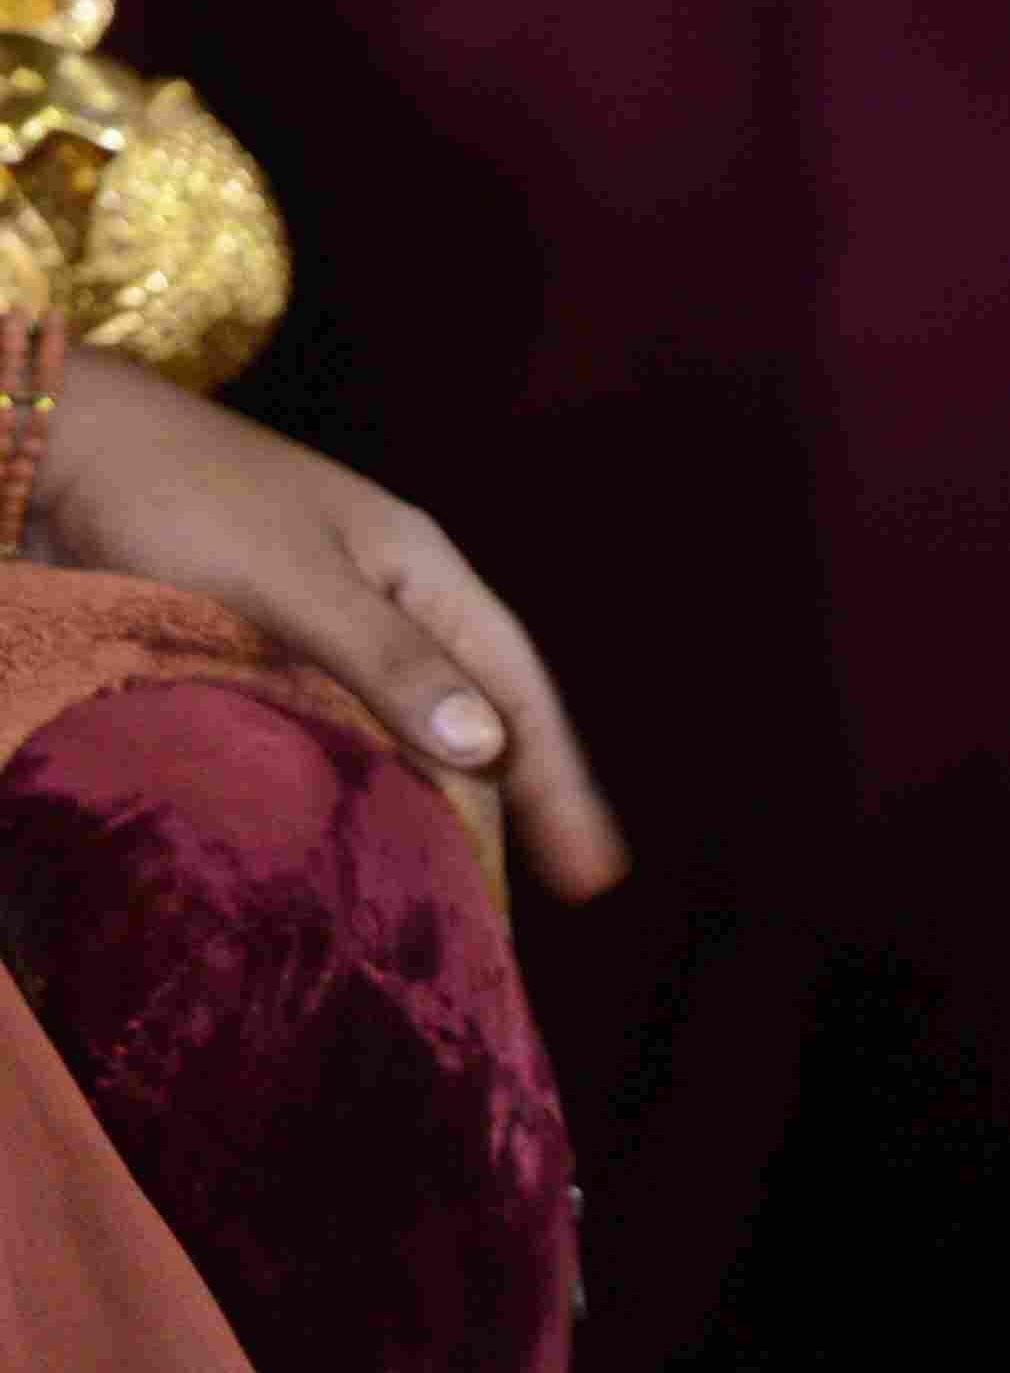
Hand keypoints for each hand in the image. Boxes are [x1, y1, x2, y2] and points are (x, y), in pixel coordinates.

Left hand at [27, 347, 627, 900]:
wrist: (49, 449)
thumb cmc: (175, 491)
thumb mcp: (291, 575)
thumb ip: (386, 659)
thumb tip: (484, 747)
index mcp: (417, 567)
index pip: (516, 688)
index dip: (559, 783)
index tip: (592, 874)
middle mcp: (381, 603)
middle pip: (466, 724)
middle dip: (501, 821)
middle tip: (511, 923)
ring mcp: (318, 634)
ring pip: (399, 742)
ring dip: (428, 820)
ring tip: (445, 906)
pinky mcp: (253, 661)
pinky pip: (331, 745)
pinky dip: (357, 802)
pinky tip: (358, 854)